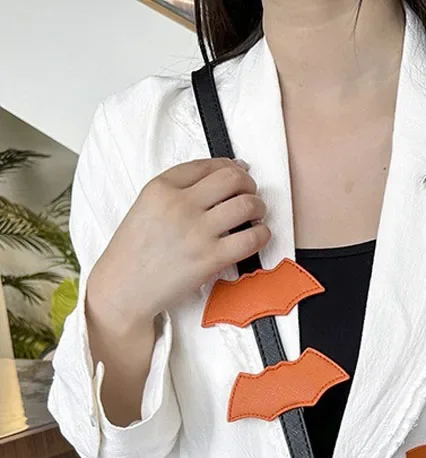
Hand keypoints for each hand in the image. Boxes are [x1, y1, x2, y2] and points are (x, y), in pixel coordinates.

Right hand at [87, 158, 270, 332]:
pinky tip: (258, 236)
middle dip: (248, 184)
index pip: (207, 165)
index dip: (230, 167)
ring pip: (247, 205)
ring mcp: (197, 231)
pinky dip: (262, 234)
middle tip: (250, 195)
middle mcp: (180, 204)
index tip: (239, 173)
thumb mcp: (147, 206)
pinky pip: (251, 238)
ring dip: (259, 207)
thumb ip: (179, 191)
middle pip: (232, 178)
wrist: (124, 286)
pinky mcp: (211, 258)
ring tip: (256, 216)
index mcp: (161, 187)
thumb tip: (223, 175)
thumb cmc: (136, 250)